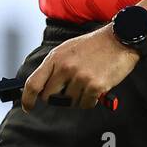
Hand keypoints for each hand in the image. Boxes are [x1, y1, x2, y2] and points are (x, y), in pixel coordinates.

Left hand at [20, 26, 139, 111]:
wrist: (119, 40)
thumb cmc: (94, 44)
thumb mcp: (67, 49)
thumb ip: (54, 66)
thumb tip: (43, 85)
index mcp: (55, 58)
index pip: (33, 83)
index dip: (27, 98)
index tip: (28, 106)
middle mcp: (65, 68)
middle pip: (49, 97)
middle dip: (57, 98)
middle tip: (68, 91)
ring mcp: (80, 77)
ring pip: (69, 102)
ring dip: (77, 98)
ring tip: (86, 82)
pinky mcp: (95, 86)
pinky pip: (86, 104)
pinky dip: (90, 100)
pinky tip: (95, 87)